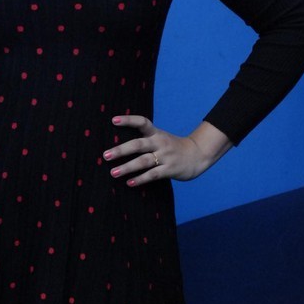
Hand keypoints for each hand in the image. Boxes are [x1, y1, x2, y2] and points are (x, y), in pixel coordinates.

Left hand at [103, 115, 232, 186]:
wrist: (198, 155)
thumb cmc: (172, 148)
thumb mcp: (161, 138)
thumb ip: (144, 140)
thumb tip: (118, 146)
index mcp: (156, 133)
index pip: (142, 122)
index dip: (128, 120)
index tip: (114, 120)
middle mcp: (160, 143)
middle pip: (138, 144)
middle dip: (121, 150)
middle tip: (106, 155)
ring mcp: (165, 156)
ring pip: (144, 161)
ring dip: (127, 167)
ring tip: (113, 172)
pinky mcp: (170, 169)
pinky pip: (153, 175)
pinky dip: (140, 179)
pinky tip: (129, 183)